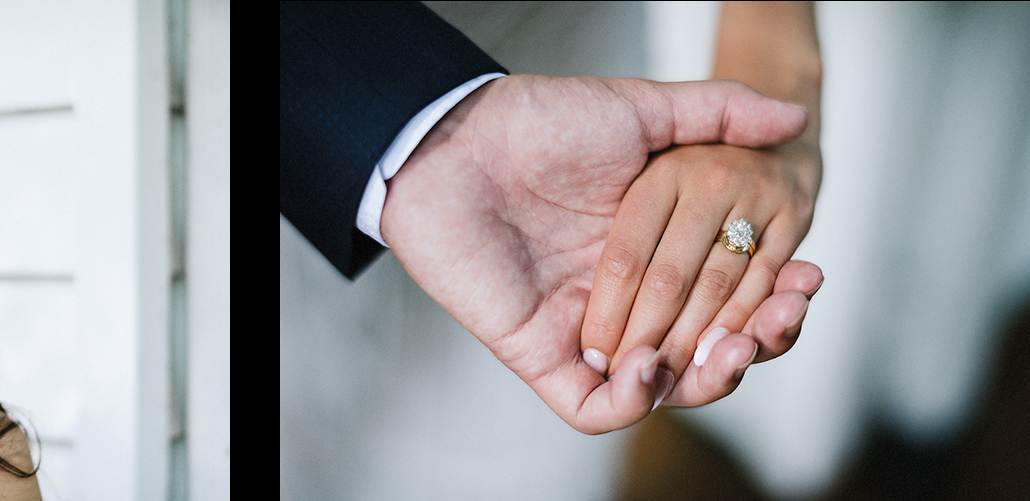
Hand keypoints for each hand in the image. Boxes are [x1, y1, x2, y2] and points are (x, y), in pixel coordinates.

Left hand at [379, 74, 812, 433]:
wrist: (455, 141)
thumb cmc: (538, 122)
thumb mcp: (640, 112)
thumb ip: (716, 113)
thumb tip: (793, 120)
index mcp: (654, 251)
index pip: (729, 299)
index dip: (775, 298)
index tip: (810, 276)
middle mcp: (623, 297)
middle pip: (705, 351)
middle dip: (755, 343)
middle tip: (781, 316)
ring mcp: (582, 329)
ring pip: (660, 389)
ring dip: (708, 379)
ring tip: (734, 346)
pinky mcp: (538, 354)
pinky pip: (592, 408)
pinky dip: (631, 402)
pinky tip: (653, 366)